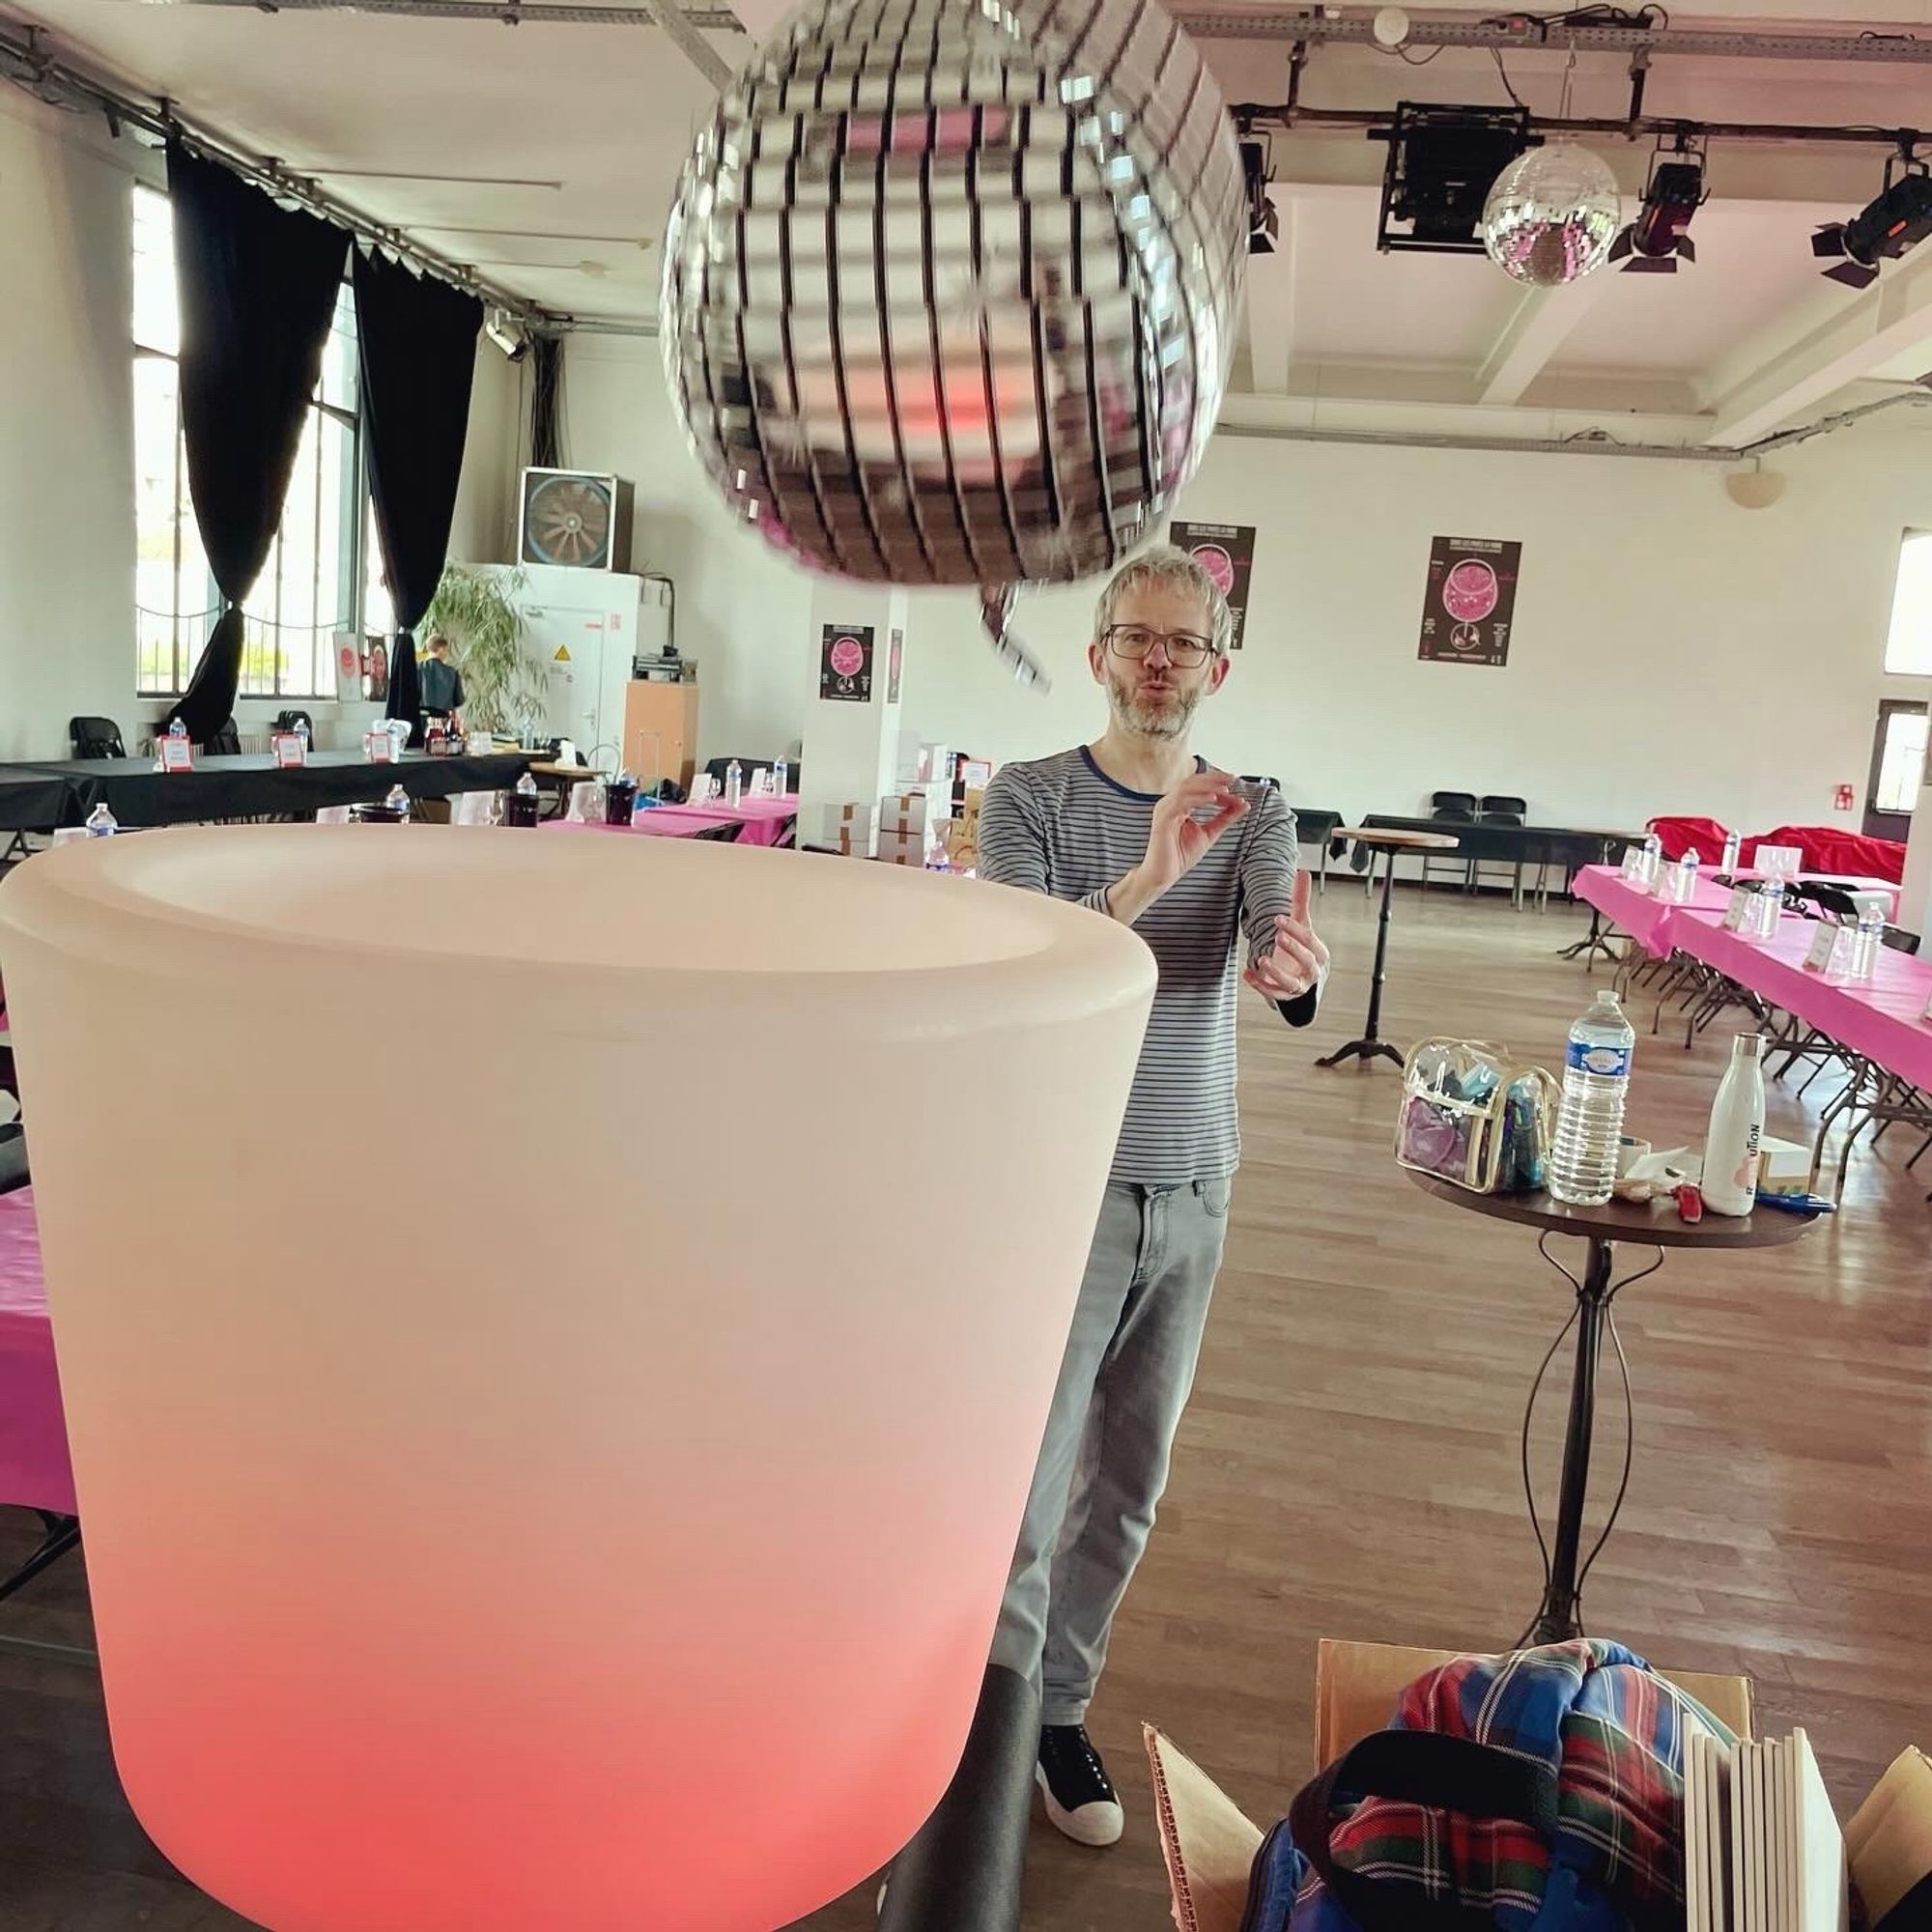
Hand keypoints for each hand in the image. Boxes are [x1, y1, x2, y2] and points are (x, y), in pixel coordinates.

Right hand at [1140, 770, 1250, 893]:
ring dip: (1208, 787)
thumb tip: (1244, 804)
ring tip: (1226, 790)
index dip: (1217, 783)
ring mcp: (1164, 810)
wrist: (1164, 875)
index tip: (1237, 785)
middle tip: (1233, 779)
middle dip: (1214, 779)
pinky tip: (1213, 799)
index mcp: (1178, 805)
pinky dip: (1199, 798)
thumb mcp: (1210, 833)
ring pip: (1186, 788)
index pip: (1198, 786)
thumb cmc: (1180, 855)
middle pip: (1192, 781)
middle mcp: (1169, 804)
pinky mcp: (1163, 819)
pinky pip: (1181, 802)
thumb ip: (1225, 818)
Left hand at [1243, 870, 1328, 1002]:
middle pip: (1307, 961)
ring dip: (1276, 972)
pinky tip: (1247, 973)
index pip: (1311, 939)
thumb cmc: (1303, 948)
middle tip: (1277, 936)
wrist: (1306, 981)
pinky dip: (1260, 985)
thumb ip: (1300, 899)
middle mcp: (1313, 971)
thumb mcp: (1303, 924)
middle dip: (1293, 949)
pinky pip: (1274, 994)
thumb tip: (1301, 871)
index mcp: (1320, 952)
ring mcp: (1299, 986)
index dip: (1296, 929)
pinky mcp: (1285, 996)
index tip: (1278, 918)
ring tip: (1261, 960)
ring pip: (1291, 983)